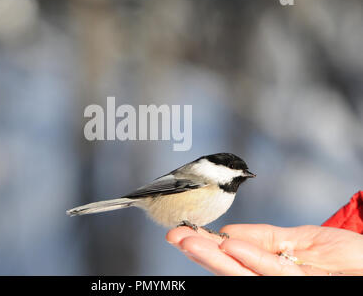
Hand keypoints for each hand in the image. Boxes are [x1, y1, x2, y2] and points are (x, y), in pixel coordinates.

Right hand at [166, 224, 362, 274]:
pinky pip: (271, 273)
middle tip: (174, 235)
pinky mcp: (298, 286)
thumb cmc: (343, 256)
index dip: (205, 244)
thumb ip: (264, 238)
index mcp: (269, 266)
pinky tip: (229, 246)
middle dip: (200, 252)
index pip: (231, 256)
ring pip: (242, 273)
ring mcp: (282, 284)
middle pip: (229, 268)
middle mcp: (270, 278)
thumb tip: (227, 234)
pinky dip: (249, 259)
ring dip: (213, 258)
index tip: (181, 231)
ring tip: (188, 241)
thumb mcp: (300, 239)